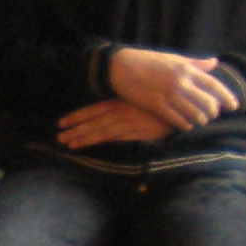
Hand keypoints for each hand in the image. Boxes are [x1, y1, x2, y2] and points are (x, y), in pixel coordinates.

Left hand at [55, 98, 177, 150]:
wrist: (185, 104)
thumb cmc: (163, 102)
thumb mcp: (142, 99)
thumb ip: (127, 106)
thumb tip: (111, 114)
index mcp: (122, 101)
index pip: (94, 109)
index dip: (77, 116)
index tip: (61, 123)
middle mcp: (123, 110)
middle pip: (94, 121)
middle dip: (76, 129)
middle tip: (59, 138)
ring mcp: (131, 121)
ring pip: (103, 130)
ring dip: (85, 137)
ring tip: (69, 144)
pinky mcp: (141, 131)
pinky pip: (119, 137)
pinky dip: (104, 141)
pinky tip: (92, 146)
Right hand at [105, 48, 239, 130]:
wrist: (121, 67)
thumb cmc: (148, 61)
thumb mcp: (174, 58)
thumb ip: (195, 63)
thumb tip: (215, 63)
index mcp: (186, 69)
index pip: (213, 85)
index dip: (227, 97)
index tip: (234, 105)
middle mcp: (180, 82)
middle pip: (207, 103)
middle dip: (213, 111)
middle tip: (212, 114)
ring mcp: (168, 95)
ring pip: (194, 114)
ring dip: (200, 120)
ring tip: (200, 120)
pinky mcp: (156, 106)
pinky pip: (177, 120)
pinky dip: (185, 124)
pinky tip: (187, 125)